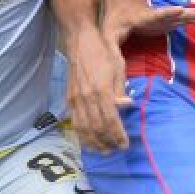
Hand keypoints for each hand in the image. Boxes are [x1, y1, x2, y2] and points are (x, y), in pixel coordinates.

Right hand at [66, 31, 129, 153]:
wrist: (80, 42)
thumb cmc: (103, 53)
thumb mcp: (118, 68)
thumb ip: (120, 91)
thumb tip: (125, 107)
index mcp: (101, 90)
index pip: (111, 120)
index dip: (118, 135)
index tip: (124, 145)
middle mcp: (86, 98)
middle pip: (97, 128)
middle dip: (107, 142)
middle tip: (116, 150)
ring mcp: (76, 99)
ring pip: (84, 129)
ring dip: (94, 143)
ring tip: (103, 151)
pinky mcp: (69, 99)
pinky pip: (75, 122)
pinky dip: (82, 135)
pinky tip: (89, 142)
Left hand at [102, 0, 194, 46]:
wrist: (120, 0)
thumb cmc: (114, 19)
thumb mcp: (109, 32)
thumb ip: (110, 46)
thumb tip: (110, 63)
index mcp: (143, 17)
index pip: (156, 15)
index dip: (168, 13)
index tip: (179, 9)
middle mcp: (157, 15)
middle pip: (176, 14)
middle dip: (189, 13)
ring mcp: (164, 17)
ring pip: (183, 16)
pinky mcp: (168, 20)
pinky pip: (185, 21)